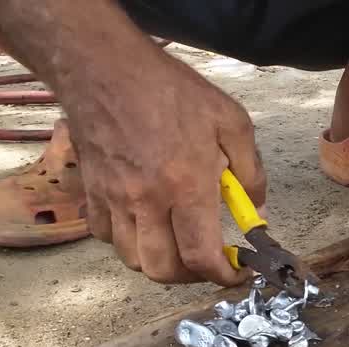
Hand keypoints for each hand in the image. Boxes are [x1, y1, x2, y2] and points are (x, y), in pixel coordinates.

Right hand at [62, 50, 263, 284]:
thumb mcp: (231, 121)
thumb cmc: (170, 90)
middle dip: (191, 277)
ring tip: (178, 243)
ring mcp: (113, 199)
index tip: (238, 273)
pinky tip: (145, 223)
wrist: (104, 67)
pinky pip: (106, 237)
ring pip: (132, 260)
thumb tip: (257, 210)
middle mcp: (146, 200)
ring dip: (159, 261)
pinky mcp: (91, 192)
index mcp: (185, 185)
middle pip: (163, 270)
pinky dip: (127, 242)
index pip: (201, 257)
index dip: (224, 277)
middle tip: (208, 261)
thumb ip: (251, 172)